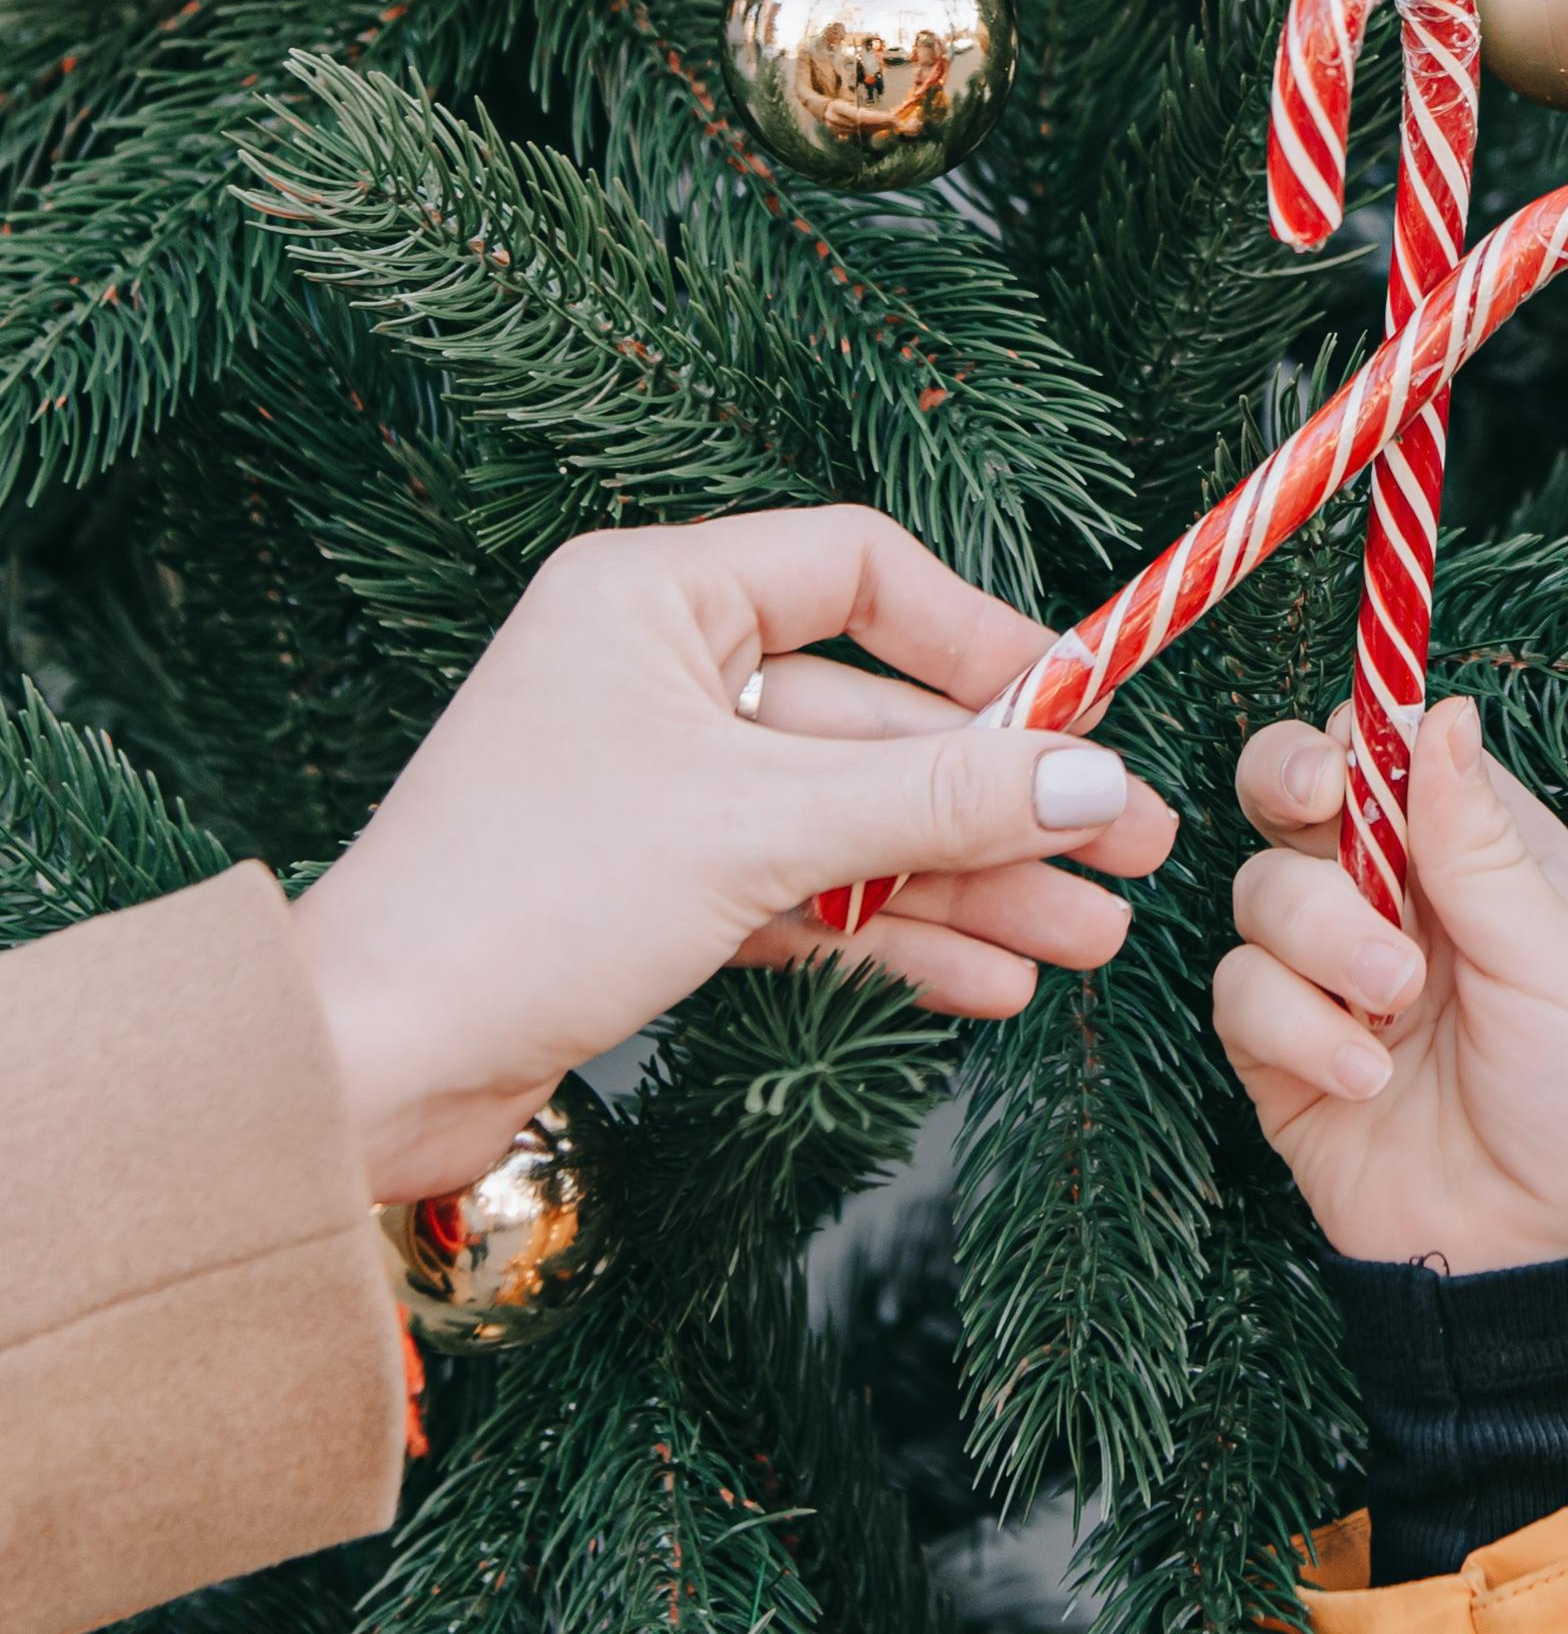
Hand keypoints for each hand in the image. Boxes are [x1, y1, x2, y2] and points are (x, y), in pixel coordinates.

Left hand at [294, 510, 1176, 1202]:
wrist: (371, 1062)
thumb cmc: (525, 902)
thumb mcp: (759, 831)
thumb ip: (936, 797)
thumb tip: (1095, 781)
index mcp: (654, 601)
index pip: (860, 572)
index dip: (985, 641)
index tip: (1083, 715)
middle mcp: (656, 678)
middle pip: (875, 717)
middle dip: (1004, 798)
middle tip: (1131, 856)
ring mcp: (658, 790)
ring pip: (850, 820)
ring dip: (969, 881)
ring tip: (1086, 942)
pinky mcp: (653, 892)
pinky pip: (804, 895)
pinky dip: (889, 935)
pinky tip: (988, 980)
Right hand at [1213, 695, 1567, 1269]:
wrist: (1536, 1260)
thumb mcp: (1556, 961)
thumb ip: (1479, 842)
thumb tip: (1442, 711)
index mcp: (1478, 860)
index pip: (1388, 752)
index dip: (1356, 737)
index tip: (1349, 757)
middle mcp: (1396, 902)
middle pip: (1289, 793)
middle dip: (1286, 787)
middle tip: (1315, 810)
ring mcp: (1329, 975)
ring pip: (1258, 891)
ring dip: (1321, 940)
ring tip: (1393, 1011)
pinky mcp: (1277, 1052)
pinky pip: (1240, 993)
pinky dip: (1294, 1030)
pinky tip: (1360, 1078)